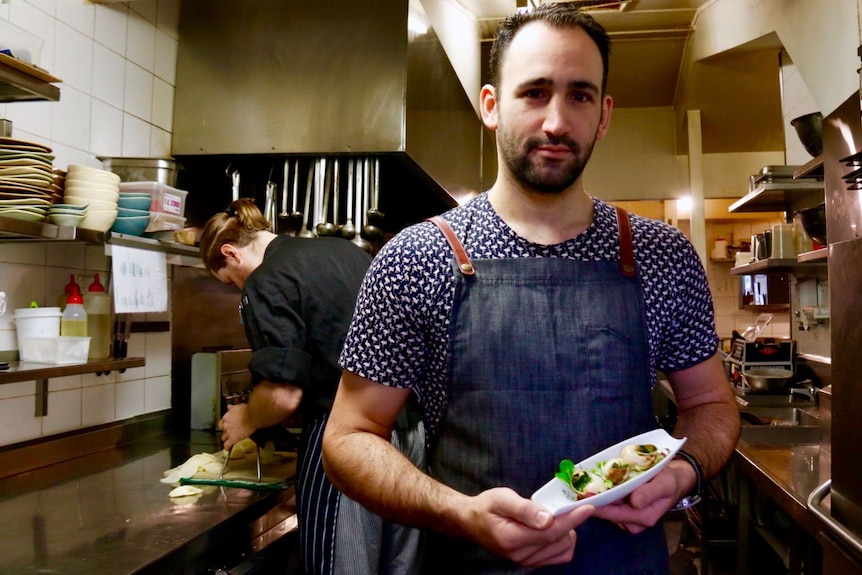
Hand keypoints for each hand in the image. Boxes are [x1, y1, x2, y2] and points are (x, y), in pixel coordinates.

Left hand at [217, 403, 255, 451]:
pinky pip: (227, 445)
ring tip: (230, 440)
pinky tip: (228, 449)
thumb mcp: (239, 406)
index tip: (228, 425)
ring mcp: (229, 432)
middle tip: (230, 432)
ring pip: (223, 438)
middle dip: (226, 431)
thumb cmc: (248, 410)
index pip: (222, 422)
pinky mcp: (233, 438)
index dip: (225, 424)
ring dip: (226, 439)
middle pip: (222, 430)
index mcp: (227, 417)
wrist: (253, 416)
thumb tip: (229, 406)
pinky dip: (227, 447)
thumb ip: (232, 408)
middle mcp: (225, 424)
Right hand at [464, 487, 594, 566]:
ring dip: (567, 531)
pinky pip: (559, 555)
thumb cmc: (486, 506)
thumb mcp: (501, 498)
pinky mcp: (532, 562)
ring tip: (556, 515)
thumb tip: (548, 518)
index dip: (571, 518)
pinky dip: (563, 541)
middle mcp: (521, 555)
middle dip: (570, 522)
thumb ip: (524, 509)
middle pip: (559, 540)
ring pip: (562, 549)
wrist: (472, 522)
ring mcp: (526, 561)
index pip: (550, 531)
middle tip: (569, 504)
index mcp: (512, 538)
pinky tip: (554, 527)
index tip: (588, 507)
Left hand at [591, 466, 681, 532]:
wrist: (673, 481)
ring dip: (597, 497)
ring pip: (607, 508)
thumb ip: (650, 493)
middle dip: (593, 501)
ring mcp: (628, 517)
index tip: (582, 499)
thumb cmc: (670, 481)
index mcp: (644, 517)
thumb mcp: (665, 484)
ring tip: (583, 484)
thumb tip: (635, 501)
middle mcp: (634, 521)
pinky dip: (603, 494)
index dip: (598, 506)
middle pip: (608, 512)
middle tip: (576, 489)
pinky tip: (595, 484)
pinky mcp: (625, 510)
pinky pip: (610, 504)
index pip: (615, 514)